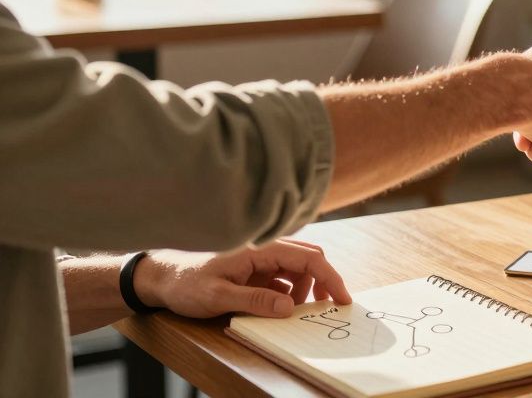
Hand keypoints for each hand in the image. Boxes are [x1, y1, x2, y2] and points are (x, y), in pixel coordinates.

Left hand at [134, 239, 350, 318]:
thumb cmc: (185, 283)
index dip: (330, 277)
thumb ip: (255, 301)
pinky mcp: (253, 269)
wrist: (160, 278)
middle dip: (324, 282)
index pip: (308, 259)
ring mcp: (259, 259)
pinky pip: (281, 278)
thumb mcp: (218, 296)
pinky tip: (281, 308)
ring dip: (303, 290)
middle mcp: (264, 249)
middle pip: (308, 260)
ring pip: (296, 270)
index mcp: (259, 249)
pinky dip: (289, 293)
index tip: (342, 299)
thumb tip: (290, 307)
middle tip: (330, 307)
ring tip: (293, 312)